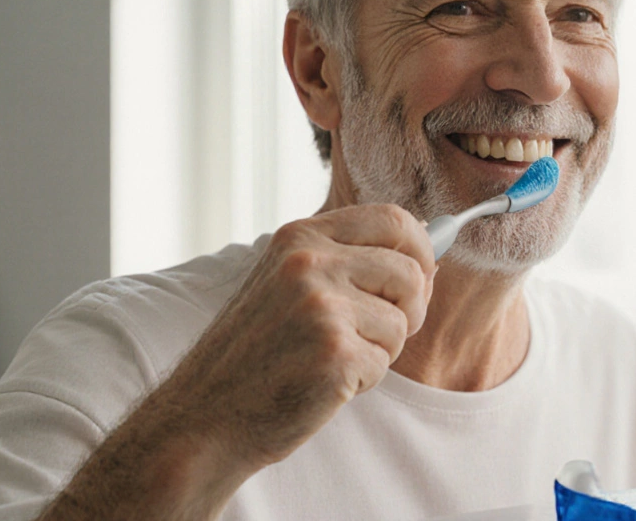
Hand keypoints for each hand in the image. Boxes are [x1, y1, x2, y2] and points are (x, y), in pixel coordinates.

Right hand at [169, 203, 435, 470]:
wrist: (203, 417)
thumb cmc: (255, 353)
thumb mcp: (289, 283)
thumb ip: (348, 258)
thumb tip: (431, 244)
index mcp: (300, 238)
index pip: (393, 219)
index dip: (421, 249)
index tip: (421, 276)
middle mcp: (309, 263)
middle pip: (411, 271)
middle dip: (411, 308)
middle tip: (378, 333)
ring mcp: (321, 306)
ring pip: (403, 321)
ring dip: (381, 349)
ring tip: (333, 358)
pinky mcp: (334, 352)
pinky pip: (385, 362)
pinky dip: (364, 380)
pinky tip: (323, 383)